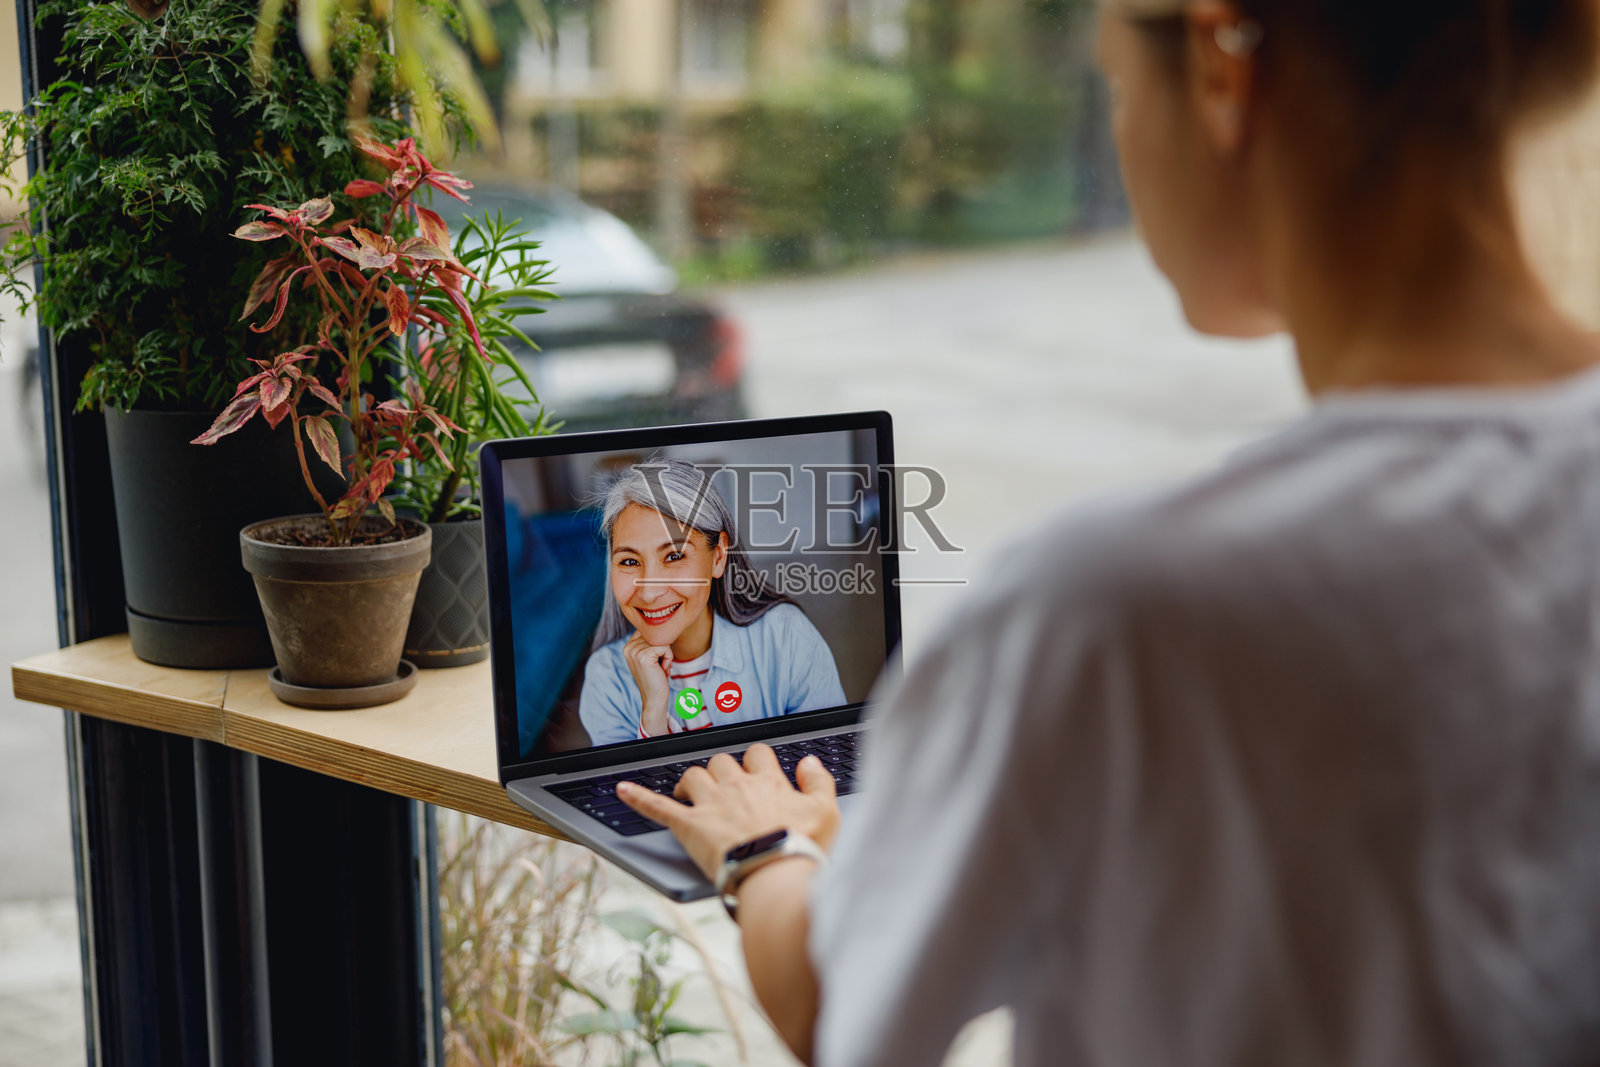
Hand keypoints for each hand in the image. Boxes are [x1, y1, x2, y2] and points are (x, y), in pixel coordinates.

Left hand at [616, 744, 841, 879]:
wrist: (775, 873)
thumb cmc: (801, 848)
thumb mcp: (827, 813)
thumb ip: (819, 783)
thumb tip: (808, 763)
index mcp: (767, 782)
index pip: (756, 754)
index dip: (754, 762)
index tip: (755, 773)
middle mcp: (736, 786)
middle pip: (721, 762)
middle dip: (720, 773)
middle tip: (723, 793)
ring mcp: (710, 804)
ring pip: (693, 776)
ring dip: (690, 783)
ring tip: (691, 795)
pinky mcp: (688, 825)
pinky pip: (658, 806)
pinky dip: (638, 797)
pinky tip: (623, 790)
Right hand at [622, 632, 672, 735]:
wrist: (654, 698)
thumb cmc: (656, 678)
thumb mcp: (650, 657)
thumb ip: (650, 642)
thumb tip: (662, 625)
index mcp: (628, 646)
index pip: (650, 631)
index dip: (659, 644)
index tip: (656, 661)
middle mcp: (629, 647)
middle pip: (657, 634)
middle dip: (663, 650)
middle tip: (659, 666)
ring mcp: (635, 651)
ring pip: (662, 641)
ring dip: (666, 655)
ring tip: (660, 668)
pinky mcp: (644, 655)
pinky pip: (665, 647)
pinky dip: (668, 659)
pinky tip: (662, 670)